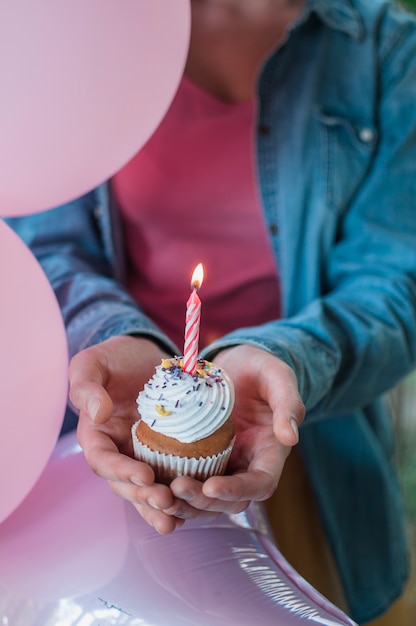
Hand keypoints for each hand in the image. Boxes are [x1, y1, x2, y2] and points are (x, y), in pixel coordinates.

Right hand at [70, 335, 190, 533]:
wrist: (143, 355)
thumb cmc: (114, 358)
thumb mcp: (93, 363)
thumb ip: (87, 386)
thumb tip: (98, 414)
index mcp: (95, 434)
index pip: (102, 459)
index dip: (121, 471)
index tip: (144, 475)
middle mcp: (117, 451)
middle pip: (124, 483)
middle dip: (143, 496)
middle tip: (165, 501)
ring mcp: (141, 455)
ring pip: (145, 489)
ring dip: (157, 506)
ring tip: (175, 517)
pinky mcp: (165, 453)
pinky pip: (168, 478)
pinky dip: (177, 496)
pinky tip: (191, 508)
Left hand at [167, 344, 304, 519]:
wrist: (237, 363)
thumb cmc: (261, 368)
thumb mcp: (278, 376)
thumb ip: (288, 403)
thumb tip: (291, 438)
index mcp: (270, 452)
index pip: (260, 484)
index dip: (236, 490)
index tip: (210, 486)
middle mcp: (246, 465)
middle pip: (228, 501)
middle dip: (203, 501)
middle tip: (175, 489)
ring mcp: (222, 464)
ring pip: (205, 499)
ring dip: (183, 503)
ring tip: (158, 495)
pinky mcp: (199, 458)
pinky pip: (186, 479)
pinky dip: (169, 487)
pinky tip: (149, 483)